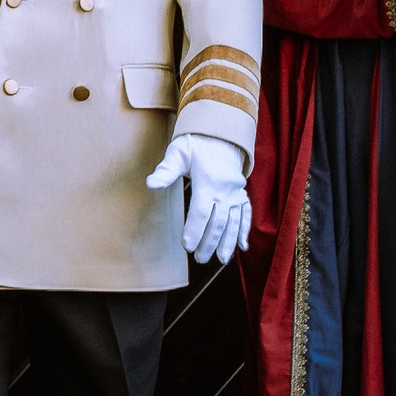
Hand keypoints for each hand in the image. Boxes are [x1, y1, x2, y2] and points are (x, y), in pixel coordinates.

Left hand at [146, 135, 250, 264]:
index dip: (194, 230)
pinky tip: (242, 247)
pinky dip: (244, 230)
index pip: (201, 211)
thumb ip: (165, 170)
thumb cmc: (195, 146)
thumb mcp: (178, 153)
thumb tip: (150, 183)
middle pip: (218, 221)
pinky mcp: (241, 194)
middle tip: (200, 259)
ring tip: (222, 260)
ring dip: (228, 242)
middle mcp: (224, 189)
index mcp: (207, 181)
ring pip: (233, 221)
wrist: (221, 135)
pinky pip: (245, 214)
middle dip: (209, 242)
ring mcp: (235, 192)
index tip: (187, 246)